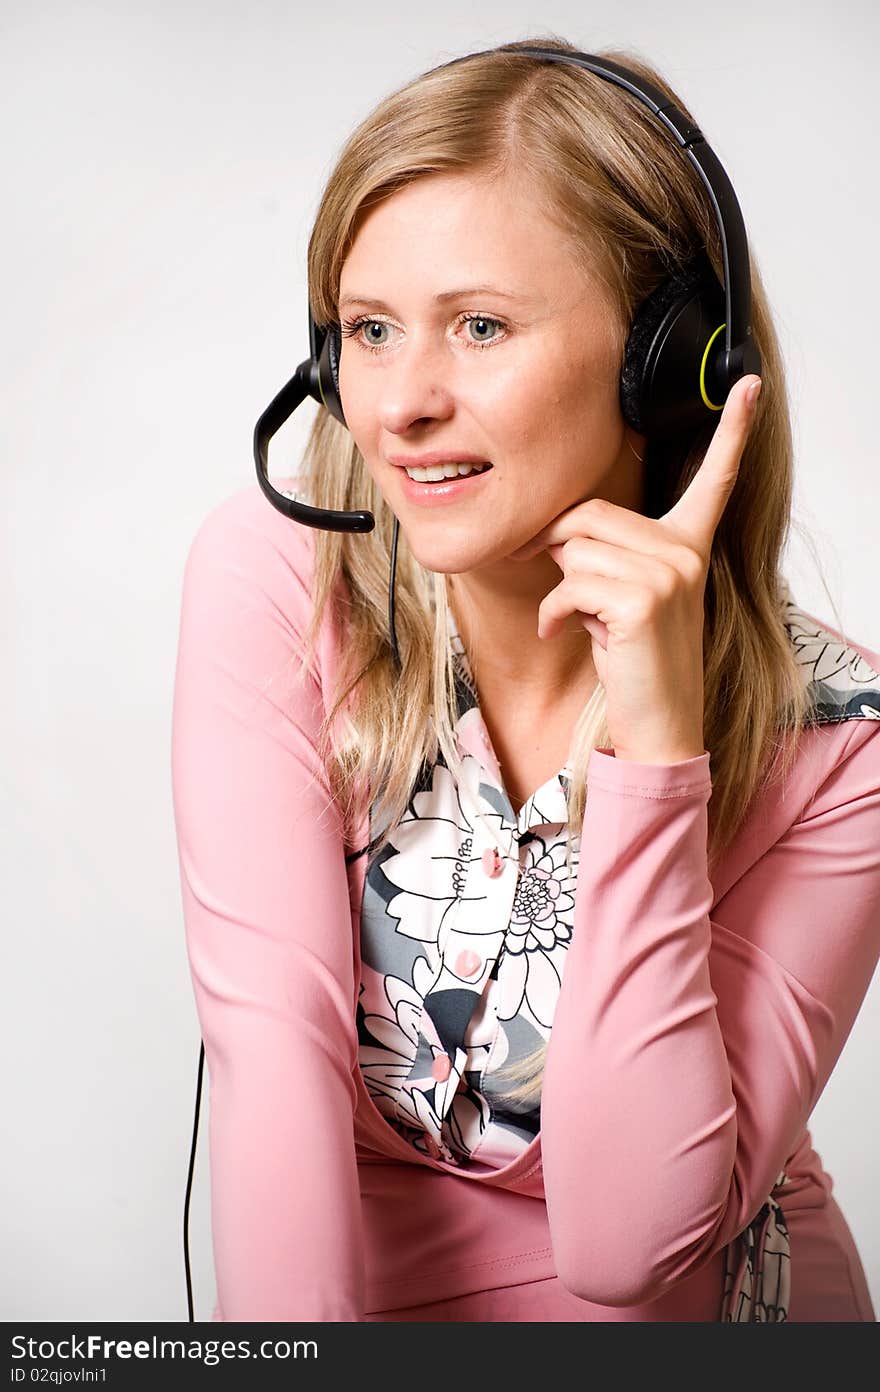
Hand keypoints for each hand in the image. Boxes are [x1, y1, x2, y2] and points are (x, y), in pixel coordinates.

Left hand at [509, 374, 762, 763]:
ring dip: (558, 589)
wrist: (660, 724)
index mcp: (689, 545)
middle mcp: (686, 552)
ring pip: (574, 550)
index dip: (734, 430)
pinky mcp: (643, 600)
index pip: (715, 480)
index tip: (750, 387)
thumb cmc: (637, 661)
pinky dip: (551, 614)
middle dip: (558, 547)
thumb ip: (606, 553)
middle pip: (590, 514)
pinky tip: (561, 635)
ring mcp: (670, 574)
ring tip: (579, 622)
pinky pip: (568, 585)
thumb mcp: (625, 596)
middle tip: (560, 588)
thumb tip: (554, 529)